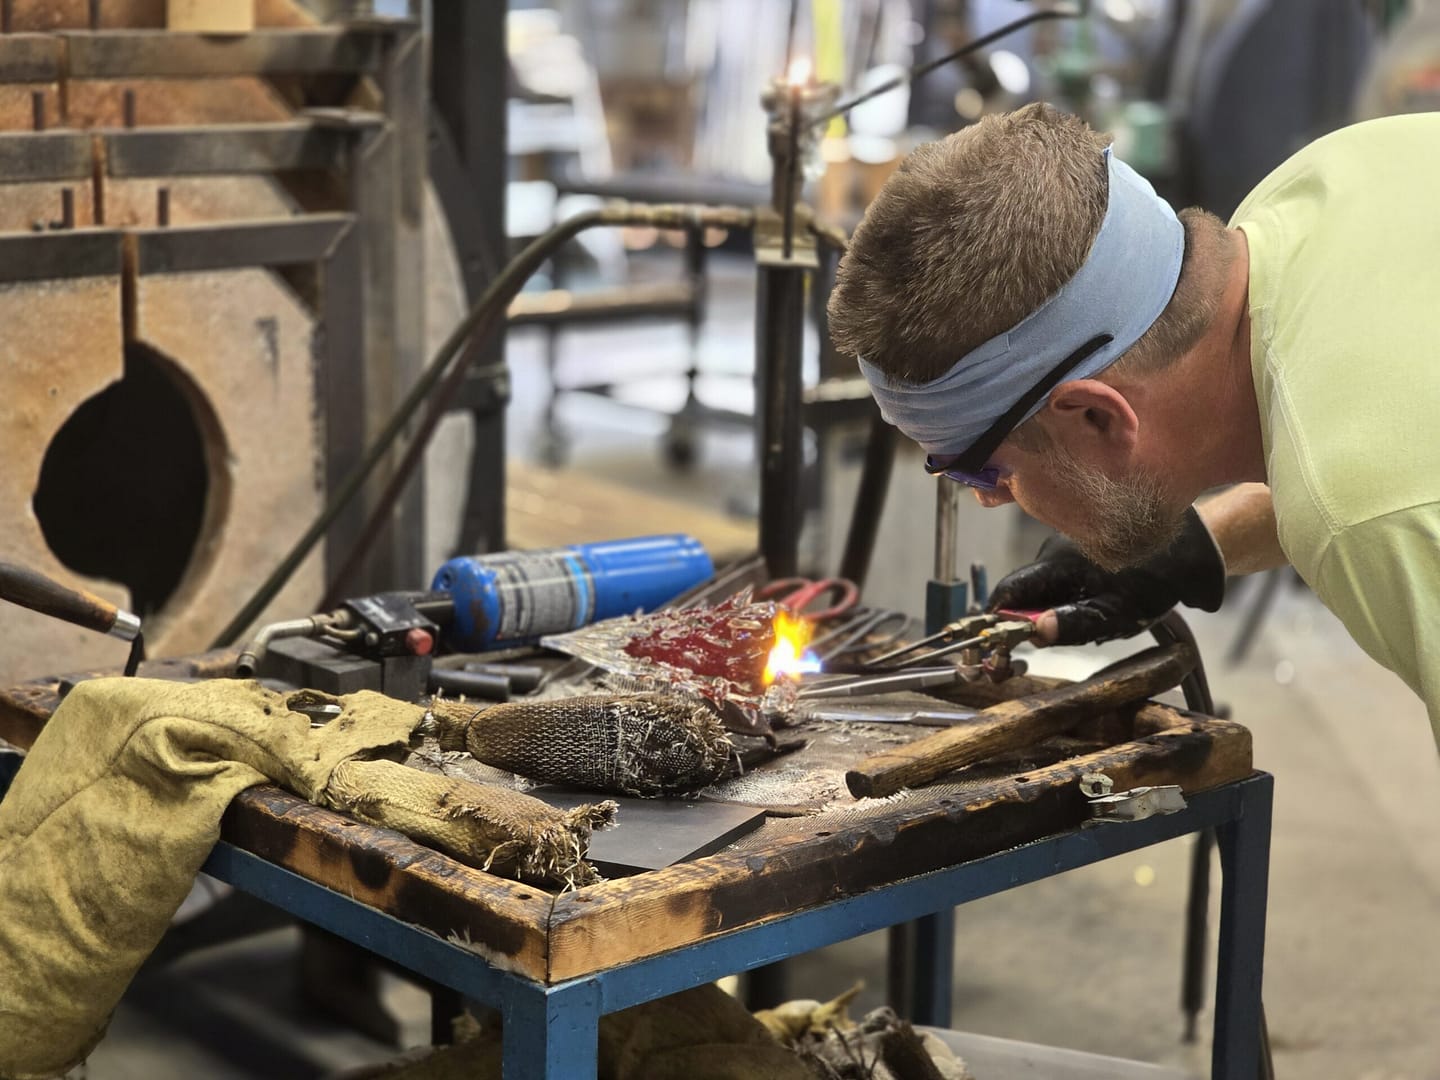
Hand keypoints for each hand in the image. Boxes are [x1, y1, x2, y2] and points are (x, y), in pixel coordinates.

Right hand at [988, 507, 1225, 644]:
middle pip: (1027, 594)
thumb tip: (1036, 633)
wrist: (1197, 543)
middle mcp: (1054, 551)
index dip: (998, 619)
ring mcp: (1069, 548)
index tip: (998, 645)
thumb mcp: (1117, 612)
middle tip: (1062, 640)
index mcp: (1056, 563)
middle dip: (1035, 620)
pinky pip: (1065, 580)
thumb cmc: (1157, 579)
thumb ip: (1075, 624)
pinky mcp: (1084, 550)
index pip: (1008, 591)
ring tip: (1099, 621)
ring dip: (1059, 610)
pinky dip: (1075, 597)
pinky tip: (1105, 604)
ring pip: (1048, 588)